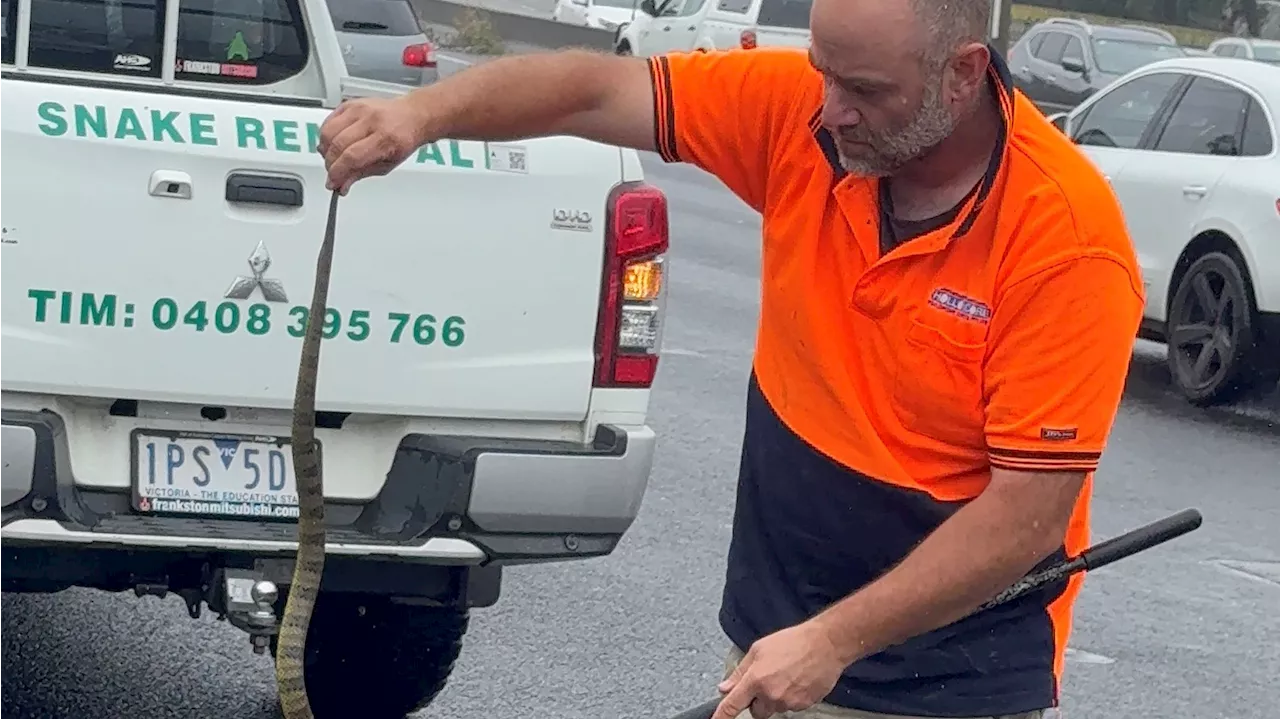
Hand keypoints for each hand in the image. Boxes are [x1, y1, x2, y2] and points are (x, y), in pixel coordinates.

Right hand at [318, 97, 427, 194]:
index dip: (338, 173)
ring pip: (328, 132)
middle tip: (333, 174)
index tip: (333, 183)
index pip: (352, 157)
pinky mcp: (350, 104)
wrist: (411, 116)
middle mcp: (372, 121)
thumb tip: (341, 185)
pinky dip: (326, 136)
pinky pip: (328, 121)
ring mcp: (359, 109)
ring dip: (325, 150)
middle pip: (338, 145)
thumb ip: (361, 174)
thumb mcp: (387, 164)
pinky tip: (333, 144)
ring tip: (333, 159)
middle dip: (331, 164)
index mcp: (385, 138)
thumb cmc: (403, 139)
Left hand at [712, 621, 845, 718]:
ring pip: (774, 709)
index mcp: (756, 679)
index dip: (722, 716)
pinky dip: (791, 697)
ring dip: (775, 698)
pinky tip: (796, 680)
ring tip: (785, 676)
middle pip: (756, 712)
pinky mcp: (803, 705)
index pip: (732, 705)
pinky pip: (791, 707)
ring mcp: (788, 702)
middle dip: (758, 701)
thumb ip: (739, 671)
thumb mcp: (759, 649)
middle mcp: (771, 694)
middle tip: (767, 682)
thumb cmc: (793, 642)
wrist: (825, 644)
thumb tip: (725, 687)